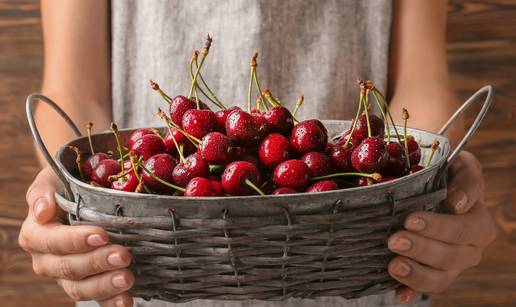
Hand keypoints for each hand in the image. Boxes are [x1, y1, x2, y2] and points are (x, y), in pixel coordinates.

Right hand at [19, 167, 134, 306]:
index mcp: (36, 234)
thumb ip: (43, 192)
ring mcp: (66, 276)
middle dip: (97, 262)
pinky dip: (111, 302)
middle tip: (123, 255)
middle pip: (69, 267)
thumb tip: (42, 210)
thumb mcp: (53, 180)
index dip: (75, 240)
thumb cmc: (67, 185)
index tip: (101, 235)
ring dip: (105, 286)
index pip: (52, 241)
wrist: (80, 195)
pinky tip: (127, 301)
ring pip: (80, 288)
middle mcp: (47, 260)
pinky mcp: (87, 285)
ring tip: (127, 278)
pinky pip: (96, 299)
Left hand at [387, 151, 495, 302]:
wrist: (429, 187)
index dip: (438, 227)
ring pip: (440, 277)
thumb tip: (458, 203)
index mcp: (478, 222)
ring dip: (416, 273)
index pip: (464, 229)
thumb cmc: (445, 174)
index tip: (411, 220)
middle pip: (451, 256)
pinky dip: (411, 292)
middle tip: (394, 240)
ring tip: (393, 265)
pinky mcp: (431, 274)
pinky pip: (424, 288)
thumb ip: (467, 176)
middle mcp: (469, 248)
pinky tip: (398, 293)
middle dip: (421, 248)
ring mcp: (451, 265)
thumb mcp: (459, 165)